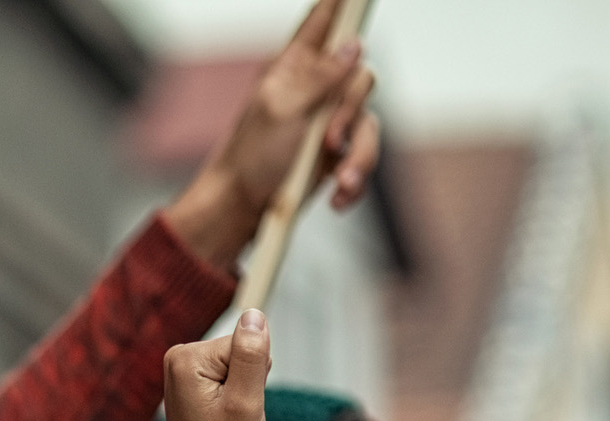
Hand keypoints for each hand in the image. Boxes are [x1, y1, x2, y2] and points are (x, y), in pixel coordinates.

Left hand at [163, 0, 381, 268]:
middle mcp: (313, 90)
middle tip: (328, 140)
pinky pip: (364, 156)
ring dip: (358, 157)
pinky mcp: (336, 155)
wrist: (241, 211)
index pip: (321, 22)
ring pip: (368, 123)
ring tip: (340, 180)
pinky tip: (337, 196)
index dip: (340, 4)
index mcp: (291, 69)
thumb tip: (352, 46)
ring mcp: (326, 123)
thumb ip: (319, 77)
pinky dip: (355, 180)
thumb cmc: (249, 159)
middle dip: (349, 113)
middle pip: (359, 77)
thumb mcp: (282, 111)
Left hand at [163, 310, 270, 420]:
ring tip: (228, 420)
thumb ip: (251, 356)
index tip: (237, 405)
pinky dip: (236, 398)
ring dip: (243, 392)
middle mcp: (178, 359)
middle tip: (234, 415)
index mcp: (186, 358)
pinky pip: (230, 378)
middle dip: (248, 382)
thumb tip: (254, 315)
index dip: (254, 375)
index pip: (245, 343)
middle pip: (239, 351)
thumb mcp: (246, 402)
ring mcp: (183, 372)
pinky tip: (223, 420)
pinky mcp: (192, 384)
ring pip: (238, 365)